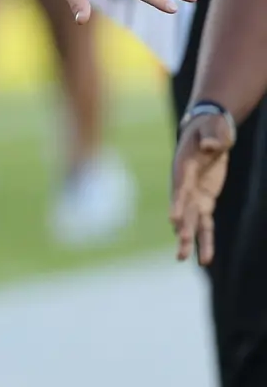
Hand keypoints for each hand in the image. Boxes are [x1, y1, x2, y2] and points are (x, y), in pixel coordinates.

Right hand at [172, 109, 235, 265]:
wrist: (207, 131)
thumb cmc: (210, 127)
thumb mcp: (212, 128)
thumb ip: (212, 137)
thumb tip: (211, 146)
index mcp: (184, 166)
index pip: (180, 187)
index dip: (177, 203)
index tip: (174, 219)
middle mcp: (185, 184)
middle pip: (183, 209)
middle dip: (183, 227)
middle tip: (182, 244)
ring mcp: (194, 194)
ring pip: (191, 221)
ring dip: (189, 240)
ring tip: (184, 259)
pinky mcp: (205, 200)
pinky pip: (205, 223)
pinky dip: (205, 239)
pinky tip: (204, 258)